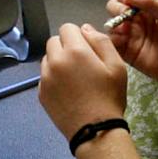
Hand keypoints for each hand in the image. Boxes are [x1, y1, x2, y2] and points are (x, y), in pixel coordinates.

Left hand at [38, 22, 127, 137]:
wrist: (95, 131)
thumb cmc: (110, 97)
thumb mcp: (116, 65)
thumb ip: (101, 41)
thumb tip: (85, 29)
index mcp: (74, 51)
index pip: (67, 28)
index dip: (78, 35)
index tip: (87, 49)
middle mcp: (55, 61)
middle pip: (54, 41)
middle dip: (66, 46)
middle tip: (81, 63)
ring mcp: (45, 78)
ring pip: (48, 58)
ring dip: (58, 61)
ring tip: (74, 78)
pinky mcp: (41, 93)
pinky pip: (45, 76)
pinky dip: (53, 78)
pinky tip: (67, 90)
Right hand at [104, 0, 157, 95]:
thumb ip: (151, 1)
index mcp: (147, 6)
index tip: (129, 1)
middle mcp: (135, 18)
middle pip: (114, 5)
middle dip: (117, 9)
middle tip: (127, 17)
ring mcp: (129, 35)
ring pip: (110, 24)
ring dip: (114, 25)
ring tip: (126, 32)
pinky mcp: (125, 52)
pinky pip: (111, 43)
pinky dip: (112, 40)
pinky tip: (122, 42)